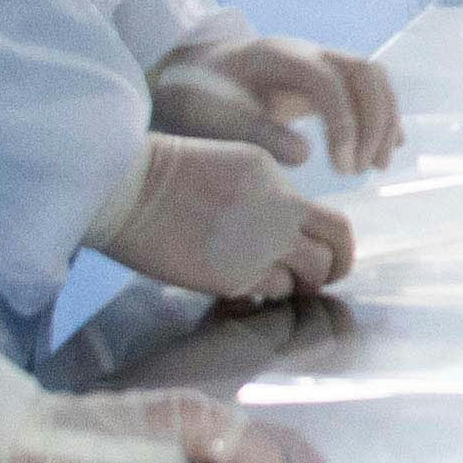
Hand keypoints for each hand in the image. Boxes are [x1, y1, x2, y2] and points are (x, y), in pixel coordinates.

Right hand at [87, 131, 356, 303]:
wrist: (125, 189)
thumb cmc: (164, 176)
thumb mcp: (233, 166)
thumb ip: (269, 194)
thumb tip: (287, 228)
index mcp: (278, 178)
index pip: (332, 220)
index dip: (337, 246)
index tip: (326, 258)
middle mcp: (280, 210)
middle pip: (336, 251)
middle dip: (332, 271)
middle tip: (317, 283)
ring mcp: (262, 245)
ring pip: (310, 278)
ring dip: (299, 287)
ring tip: (277, 287)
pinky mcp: (236, 276)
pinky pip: (271, 293)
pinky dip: (266, 296)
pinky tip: (246, 290)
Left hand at [150, 28, 403, 171]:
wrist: (193, 78)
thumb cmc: (201, 98)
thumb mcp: (218, 118)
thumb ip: (258, 133)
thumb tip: (306, 154)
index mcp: (280, 55)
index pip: (328, 81)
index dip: (343, 124)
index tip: (342, 168)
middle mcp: (309, 52)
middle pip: (364, 72)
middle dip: (374, 121)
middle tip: (364, 168)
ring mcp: (321, 62)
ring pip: (372, 80)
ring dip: (384, 121)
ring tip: (377, 166)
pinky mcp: (326, 80)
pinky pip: (366, 91)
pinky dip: (381, 118)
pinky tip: (383, 151)